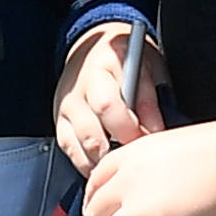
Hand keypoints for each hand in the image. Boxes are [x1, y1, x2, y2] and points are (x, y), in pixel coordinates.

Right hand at [54, 14, 166, 171]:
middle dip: (117, 151)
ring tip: (122, 164)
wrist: (93, 50)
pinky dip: (88, 162)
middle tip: (137, 160)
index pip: (109, 106)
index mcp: (102, 67)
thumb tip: (156, 132)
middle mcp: (78, 88)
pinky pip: (70, 150)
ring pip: (79, 145)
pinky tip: (105, 165)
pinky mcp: (59, 122)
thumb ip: (149, 98)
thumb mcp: (146, 68)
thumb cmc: (126, 62)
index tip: (150, 142)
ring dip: (102, 161)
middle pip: (91, 132)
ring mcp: (66, 107)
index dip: (130, 129)